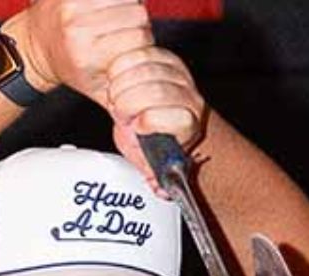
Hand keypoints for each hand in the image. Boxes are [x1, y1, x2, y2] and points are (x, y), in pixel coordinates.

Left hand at [5, 0, 153, 105]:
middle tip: (127, 32)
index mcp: (87, 55)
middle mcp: (78, 28)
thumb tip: (148, 111)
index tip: (135, 49)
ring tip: (118, 20)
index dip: (144, 42)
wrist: (38, 45)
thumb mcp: (100, 91)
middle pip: (137, 15)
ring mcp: (73, 5)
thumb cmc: (72, 67)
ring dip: (129, 7)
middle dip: (138, 24)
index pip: (139, 38)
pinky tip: (109, 8)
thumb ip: (125, 100)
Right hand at [105, 47, 206, 191]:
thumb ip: (153, 175)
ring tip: (121, 98)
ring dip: (123, 85)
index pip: (173, 116)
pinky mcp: (166, 57)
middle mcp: (188, 97)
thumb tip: (160, 189)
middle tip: (123, 113)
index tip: (137, 126)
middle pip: (154, 90)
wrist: (162, 116)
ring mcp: (178, 75)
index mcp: (188, 125)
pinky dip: (122, 66)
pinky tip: (120, 79)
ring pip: (145, 68)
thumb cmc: (155, 139)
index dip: (149, 121)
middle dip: (128, 103)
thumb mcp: (149, 160)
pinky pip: (138, 54)